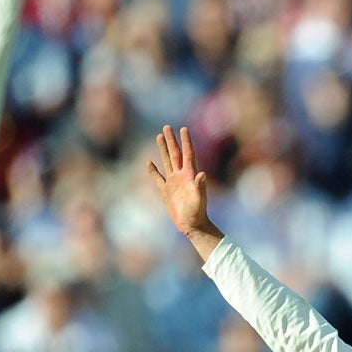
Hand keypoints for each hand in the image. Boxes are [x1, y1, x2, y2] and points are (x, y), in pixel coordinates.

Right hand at [148, 125, 221, 248]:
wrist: (192, 225)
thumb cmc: (198, 212)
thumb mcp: (199, 199)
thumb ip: (200, 186)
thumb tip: (202, 174)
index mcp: (190, 175)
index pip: (188, 154)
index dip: (186, 141)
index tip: (184, 128)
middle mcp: (181, 175)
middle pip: (175, 153)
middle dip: (171, 140)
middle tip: (167, 126)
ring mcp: (173, 182)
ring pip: (167, 161)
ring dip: (163, 149)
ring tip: (159, 136)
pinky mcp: (166, 191)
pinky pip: (158, 178)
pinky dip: (153, 170)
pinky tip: (148, 162)